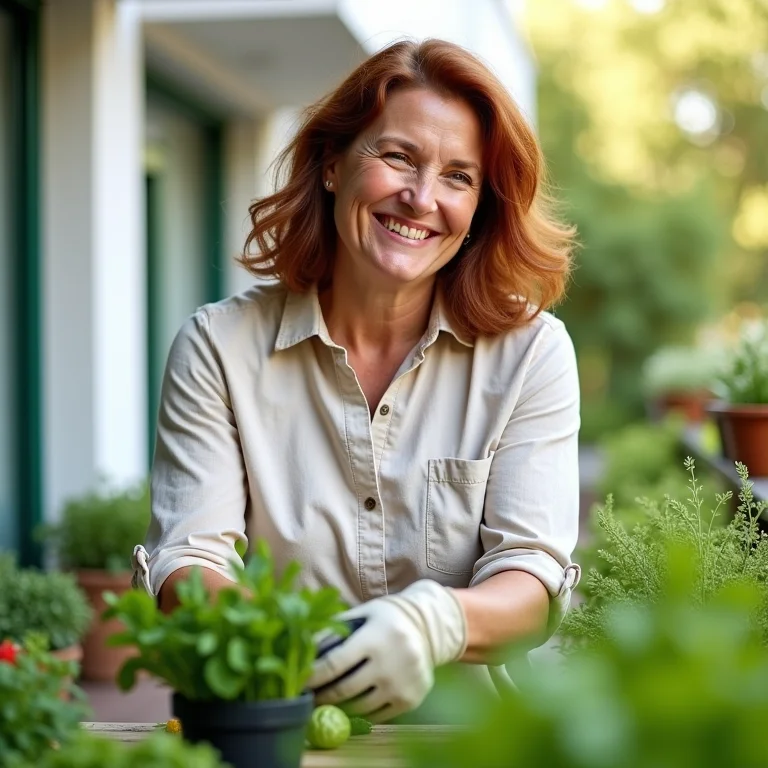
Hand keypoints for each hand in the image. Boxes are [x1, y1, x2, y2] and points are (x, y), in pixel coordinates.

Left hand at [307, 580, 466, 722]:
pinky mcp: (409, 700)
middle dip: (321, 695)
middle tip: (307, 696)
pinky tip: (349, 705)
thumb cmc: (387, 618)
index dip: (313, 675)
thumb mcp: (364, 613)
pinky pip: (376, 714)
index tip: (298, 680)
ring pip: (358, 706)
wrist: (429, 628)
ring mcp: (401, 684)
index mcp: (375, 637)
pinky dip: (359, 712)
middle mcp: (390, 662)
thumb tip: (304, 644)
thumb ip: (336, 627)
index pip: (336, 662)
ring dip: (337, 707)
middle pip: (344, 689)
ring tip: (325, 702)